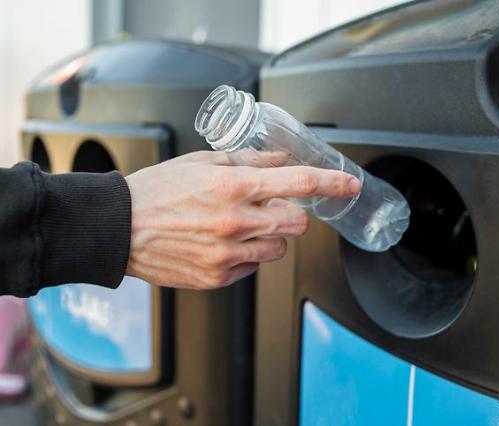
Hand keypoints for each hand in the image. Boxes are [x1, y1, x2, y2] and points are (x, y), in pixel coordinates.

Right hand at [125, 151, 360, 289]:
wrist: (119, 228)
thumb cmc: (155, 191)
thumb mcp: (202, 163)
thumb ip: (247, 161)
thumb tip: (279, 159)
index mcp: (233, 187)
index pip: (299, 184)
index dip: (331, 184)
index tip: (349, 185)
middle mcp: (235, 222)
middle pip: (297, 223)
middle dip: (292, 214)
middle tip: (272, 208)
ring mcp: (227, 254)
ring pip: (278, 248)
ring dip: (270, 236)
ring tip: (239, 226)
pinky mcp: (217, 277)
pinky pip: (253, 266)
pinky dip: (247, 255)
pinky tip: (222, 243)